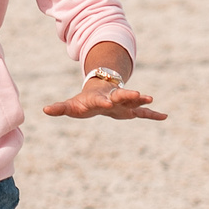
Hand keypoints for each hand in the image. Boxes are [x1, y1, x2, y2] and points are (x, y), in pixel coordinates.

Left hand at [43, 77, 166, 120]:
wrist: (98, 93)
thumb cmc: (84, 102)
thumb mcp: (71, 105)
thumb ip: (60, 108)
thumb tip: (44, 110)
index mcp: (99, 99)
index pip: (101, 100)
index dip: (103, 102)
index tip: (107, 103)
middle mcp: (113, 99)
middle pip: (121, 95)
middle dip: (128, 95)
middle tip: (137, 93)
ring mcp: (123, 103)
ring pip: (134, 101)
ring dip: (142, 100)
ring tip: (151, 99)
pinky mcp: (130, 109)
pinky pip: (143, 113)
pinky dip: (153, 115)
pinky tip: (164, 116)